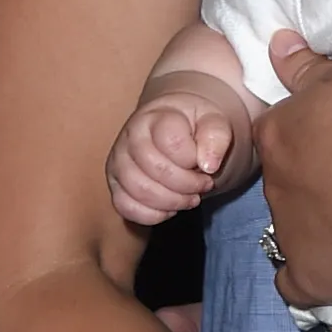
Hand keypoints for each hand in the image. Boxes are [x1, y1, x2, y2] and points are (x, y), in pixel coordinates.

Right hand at [108, 84, 247, 225]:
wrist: (177, 130)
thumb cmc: (195, 126)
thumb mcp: (214, 121)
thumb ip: (216, 136)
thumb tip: (209, 164)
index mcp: (156, 116)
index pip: (172, 143)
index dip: (194, 160)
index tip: (208, 164)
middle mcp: (130, 137)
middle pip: (156, 170)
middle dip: (188, 185)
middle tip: (204, 184)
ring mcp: (119, 162)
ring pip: (140, 191)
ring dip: (173, 202)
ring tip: (191, 197)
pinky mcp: (115, 185)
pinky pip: (126, 207)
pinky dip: (153, 214)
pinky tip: (171, 207)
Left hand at [258, 39, 331, 308]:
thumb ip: (308, 66)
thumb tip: (274, 44)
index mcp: (278, 135)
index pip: (279, 131)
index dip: (310, 134)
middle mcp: (273, 186)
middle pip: (286, 179)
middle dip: (313, 178)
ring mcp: (289, 236)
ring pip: (292, 227)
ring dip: (318, 223)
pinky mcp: (310, 279)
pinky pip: (295, 282)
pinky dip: (310, 275)